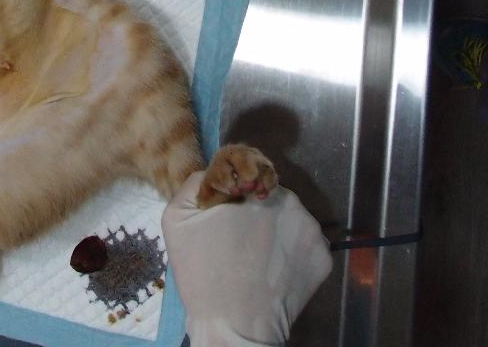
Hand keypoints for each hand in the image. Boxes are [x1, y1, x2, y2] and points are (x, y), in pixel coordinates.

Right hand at [162, 171, 331, 346]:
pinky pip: (305, 247)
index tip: (227, 219)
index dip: (236, 196)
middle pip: (271, 198)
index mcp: (255, 185)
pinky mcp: (323, 259)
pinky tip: (275, 273)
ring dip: (276, 233)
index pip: (248, 176)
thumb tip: (217, 172)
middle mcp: (290, 201)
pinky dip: (293, 256)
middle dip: (257, 214)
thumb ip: (197, 181)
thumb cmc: (203, 272)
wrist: (234, 328)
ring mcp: (312, 231)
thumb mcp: (177, 217)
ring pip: (290, 222)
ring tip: (256, 261)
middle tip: (238, 243)